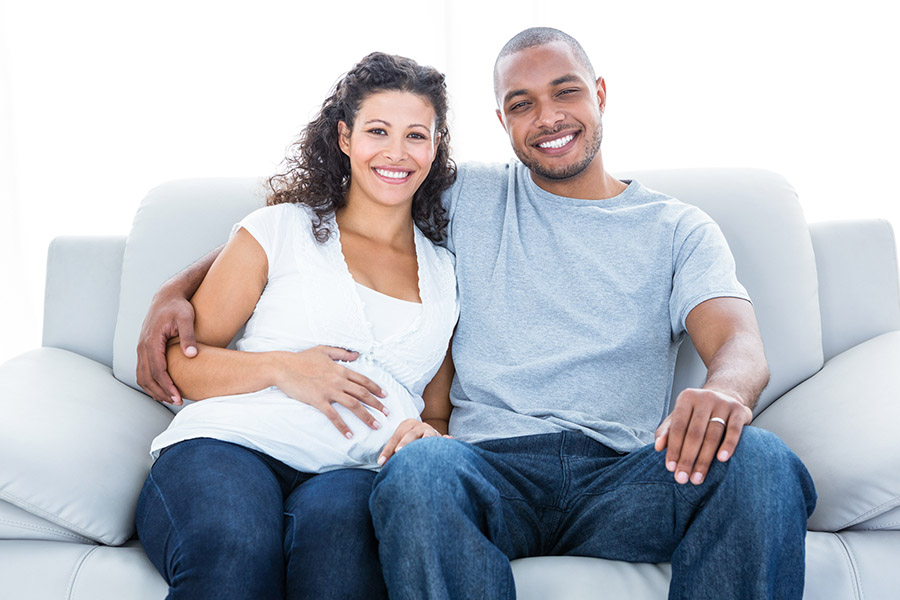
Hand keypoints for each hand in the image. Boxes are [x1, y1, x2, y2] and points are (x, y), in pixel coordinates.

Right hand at [136, 290, 197, 404]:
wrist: (167, 297)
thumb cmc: (178, 307)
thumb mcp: (186, 318)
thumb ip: (188, 337)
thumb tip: (192, 355)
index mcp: (152, 340)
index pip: (157, 370)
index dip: (167, 386)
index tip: (177, 396)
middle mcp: (143, 346)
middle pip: (147, 377)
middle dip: (161, 392)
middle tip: (177, 401)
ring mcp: (141, 348)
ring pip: (142, 376)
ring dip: (154, 390)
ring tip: (171, 399)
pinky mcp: (144, 349)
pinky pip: (143, 370)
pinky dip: (150, 383)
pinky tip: (163, 389)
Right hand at [273, 346, 388, 439]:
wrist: (282, 367)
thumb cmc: (301, 359)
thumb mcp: (323, 350)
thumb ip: (341, 353)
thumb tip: (356, 354)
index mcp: (340, 369)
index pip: (363, 380)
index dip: (376, 388)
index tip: (385, 396)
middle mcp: (338, 380)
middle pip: (362, 394)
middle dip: (377, 404)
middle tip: (387, 413)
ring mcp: (329, 391)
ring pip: (353, 405)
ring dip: (366, 416)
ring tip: (376, 426)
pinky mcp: (318, 401)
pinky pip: (334, 416)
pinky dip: (343, 426)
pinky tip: (350, 435)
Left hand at [377, 419, 449, 465]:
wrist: (426, 435)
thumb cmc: (410, 443)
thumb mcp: (401, 444)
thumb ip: (392, 451)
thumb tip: (380, 463)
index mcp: (408, 424)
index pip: (396, 436)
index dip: (387, 449)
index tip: (381, 462)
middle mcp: (420, 426)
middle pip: (411, 434)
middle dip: (404, 443)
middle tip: (398, 452)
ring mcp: (431, 431)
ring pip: (428, 434)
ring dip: (426, 438)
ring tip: (424, 443)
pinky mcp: (441, 438)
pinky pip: (444, 439)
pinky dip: (446, 439)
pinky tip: (448, 439)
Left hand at [654, 388, 751, 484]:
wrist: (727, 396)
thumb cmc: (698, 413)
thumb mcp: (680, 417)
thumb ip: (667, 431)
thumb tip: (658, 447)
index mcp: (687, 398)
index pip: (678, 427)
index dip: (673, 448)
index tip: (670, 468)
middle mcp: (705, 398)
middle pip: (694, 433)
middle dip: (687, 458)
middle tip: (682, 478)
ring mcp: (724, 403)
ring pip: (713, 435)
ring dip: (704, 459)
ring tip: (697, 477)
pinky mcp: (740, 411)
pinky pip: (734, 431)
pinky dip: (728, 445)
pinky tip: (722, 460)